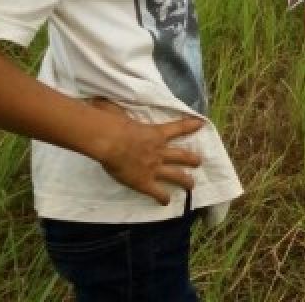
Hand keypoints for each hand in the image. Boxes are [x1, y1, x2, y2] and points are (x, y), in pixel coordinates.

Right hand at [88, 99, 203, 205]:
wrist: (110, 140)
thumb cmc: (113, 123)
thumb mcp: (121, 111)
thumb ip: (118, 109)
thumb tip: (102, 101)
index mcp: (156, 133)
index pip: (178, 128)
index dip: (190, 125)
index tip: (201, 124)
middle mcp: (159, 151)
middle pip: (181, 156)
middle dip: (192, 159)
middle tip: (199, 162)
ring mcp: (154, 168)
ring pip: (175, 175)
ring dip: (185, 180)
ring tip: (192, 185)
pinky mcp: (144, 182)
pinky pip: (157, 192)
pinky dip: (162, 197)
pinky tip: (166, 202)